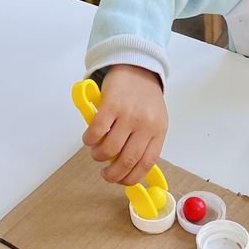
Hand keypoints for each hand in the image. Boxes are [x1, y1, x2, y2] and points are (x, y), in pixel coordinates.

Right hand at [81, 64, 167, 185]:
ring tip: (96, 152)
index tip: (121, 182)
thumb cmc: (144, 96)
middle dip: (112, 175)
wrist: (137, 66)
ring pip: (109, 149)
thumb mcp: (153, 119)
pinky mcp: (111, 105)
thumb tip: (128, 168)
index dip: (131, 178)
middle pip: (127, 161)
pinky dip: (89, 140)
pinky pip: (96, 131)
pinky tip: (89, 139)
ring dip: (98, 156)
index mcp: (159, 130)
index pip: (146, 163)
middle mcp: (145, 124)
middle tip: (105, 174)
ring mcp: (128, 114)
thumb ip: (144, 141)